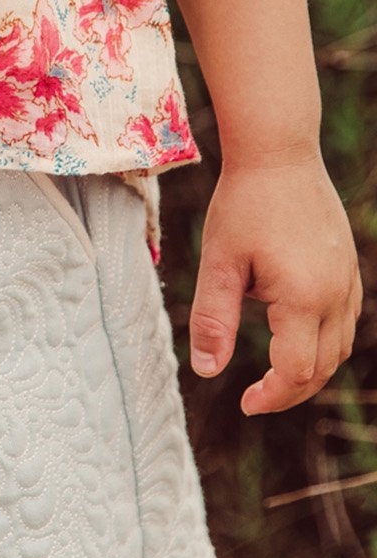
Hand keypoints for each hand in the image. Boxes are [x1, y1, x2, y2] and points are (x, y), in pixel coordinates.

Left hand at [187, 156, 362, 414]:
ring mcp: (348, 281)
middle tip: (256, 397)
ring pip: (340, 348)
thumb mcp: (219, 262)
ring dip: (310, 369)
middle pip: (323, 368)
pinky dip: (324, 342)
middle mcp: (336, 295)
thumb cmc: (242, 204)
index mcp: (304, 298)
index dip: (271, 397)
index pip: (295, 372)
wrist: (278, 153)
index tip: (245, 403)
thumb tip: (207, 372)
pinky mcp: (349, 268)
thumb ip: (214, 319)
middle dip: (291, 391)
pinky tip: (295, 335)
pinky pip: (346, 321)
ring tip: (274, 374)